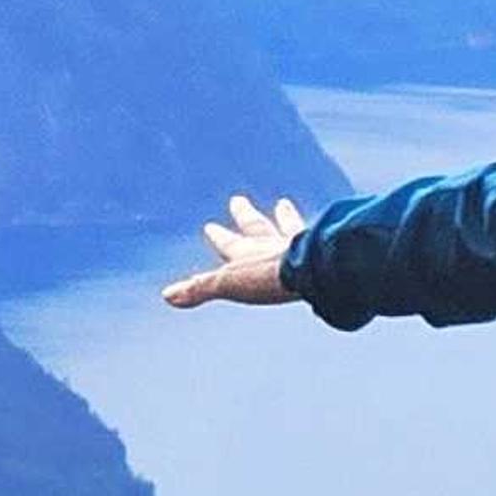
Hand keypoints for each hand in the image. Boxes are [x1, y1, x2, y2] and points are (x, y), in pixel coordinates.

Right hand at [163, 191, 310, 309]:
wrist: (312, 268)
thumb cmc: (270, 276)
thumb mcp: (228, 284)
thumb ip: (200, 289)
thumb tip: (168, 295)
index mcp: (249, 253)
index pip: (229, 244)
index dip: (219, 238)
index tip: (210, 227)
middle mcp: (273, 244)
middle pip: (256, 227)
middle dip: (245, 216)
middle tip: (238, 200)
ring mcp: (300, 245)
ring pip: (288, 227)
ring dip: (285, 218)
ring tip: (284, 205)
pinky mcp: (323, 252)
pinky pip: (319, 236)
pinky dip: (319, 231)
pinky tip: (328, 228)